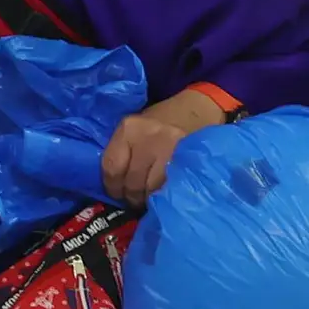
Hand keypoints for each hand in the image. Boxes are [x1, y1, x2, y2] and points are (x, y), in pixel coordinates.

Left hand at [99, 87, 237, 204]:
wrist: (197, 108)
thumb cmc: (162, 121)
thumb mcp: (136, 130)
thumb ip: (123, 154)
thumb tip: (115, 187)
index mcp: (128, 128)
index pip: (111, 167)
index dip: (113, 187)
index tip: (118, 193)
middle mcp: (147, 137)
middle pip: (131, 181)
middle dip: (131, 197)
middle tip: (134, 200)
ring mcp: (169, 148)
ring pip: (150, 189)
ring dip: (148, 199)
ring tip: (149, 199)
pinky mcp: (187, 159)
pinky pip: (169, 187)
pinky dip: (164, 195)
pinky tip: (164, 193)